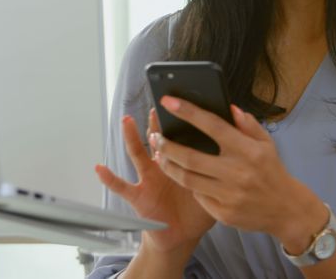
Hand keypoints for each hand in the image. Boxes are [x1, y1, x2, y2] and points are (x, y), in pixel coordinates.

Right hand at [94, 108, 215, 253]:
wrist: (182, 235)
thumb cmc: (199, 208)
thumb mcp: (216, 183)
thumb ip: (227, 161)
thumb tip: (235, 142)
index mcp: (184, 161)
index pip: (182, 135)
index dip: (183, 119)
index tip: (185, 101)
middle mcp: (164, 166)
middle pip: (160, 140)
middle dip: (157, 122)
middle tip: (157, 104)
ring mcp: (149, 179)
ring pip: (138, 155)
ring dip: (131, 138)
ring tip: (127, 121)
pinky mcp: (140, 196)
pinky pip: (122, 188)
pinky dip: (110, 179)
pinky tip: (100, 168)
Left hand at [152, 97, 325, 251]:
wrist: (287, 210)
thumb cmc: (273, 172)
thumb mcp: (266, 143)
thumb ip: (247, 124)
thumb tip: (229, 107)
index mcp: (247, 150)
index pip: (213, 125)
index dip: (188, 112)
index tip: (168, 101)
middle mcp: (237, 172)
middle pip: (191, 156)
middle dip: (167, 145)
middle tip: (155, 136)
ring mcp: (229, 195)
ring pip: (188, 179)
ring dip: (169, 165)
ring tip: (159, 154)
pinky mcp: (223, 213)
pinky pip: (198, 196)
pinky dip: (188, 184)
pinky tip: (182, 175)